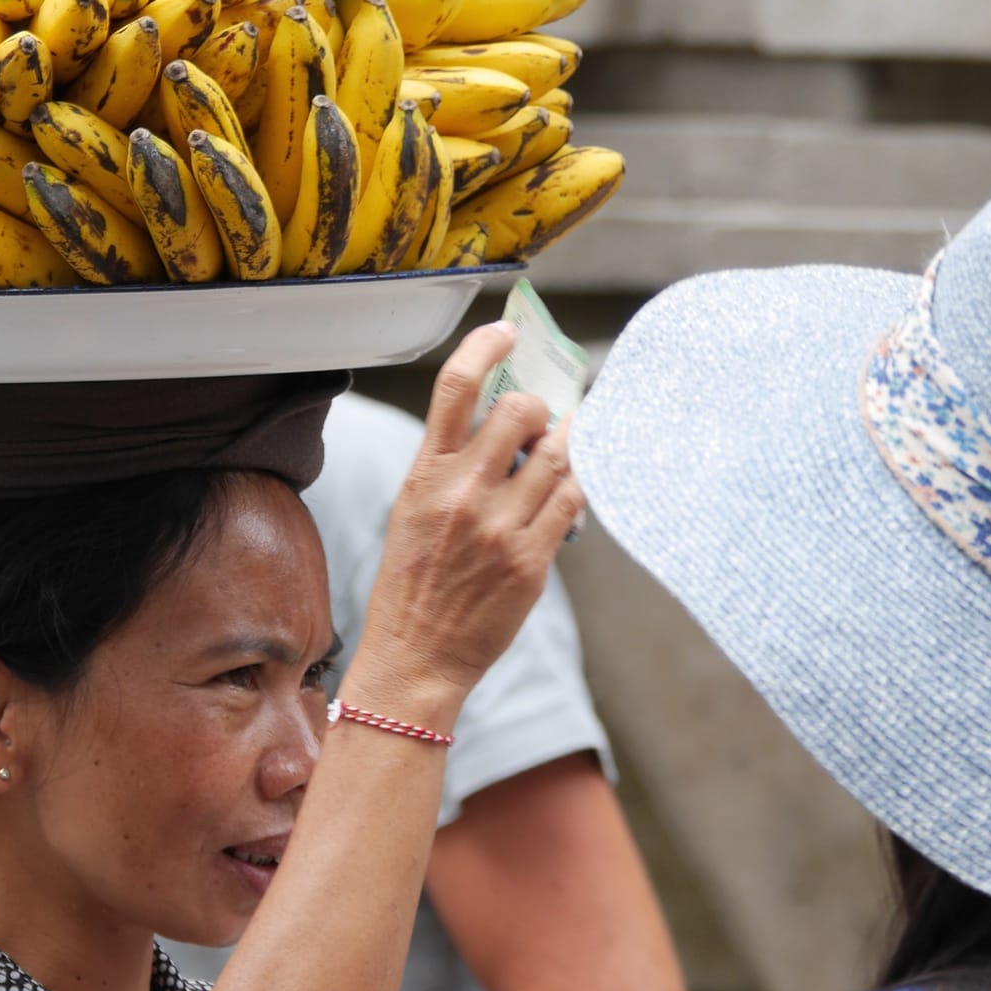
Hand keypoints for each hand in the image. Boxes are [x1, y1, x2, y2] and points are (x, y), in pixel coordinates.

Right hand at [351, 322, 586, 723]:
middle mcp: (462, 492)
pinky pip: (573, 501)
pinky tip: (569, 491)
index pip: (456, 386)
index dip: (487, 346)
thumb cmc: (413, 586)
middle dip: (540, 409)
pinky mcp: (531, 560)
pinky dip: (577, 487)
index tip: (508, 333)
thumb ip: (451, 465)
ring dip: (566, 446)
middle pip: (522, 412)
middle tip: (543, 421)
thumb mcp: (413, 512)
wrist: (415, 658)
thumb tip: (506, 424)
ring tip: (559, 454)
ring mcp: (500, 527)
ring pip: (558, 455)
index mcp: (424, 474)